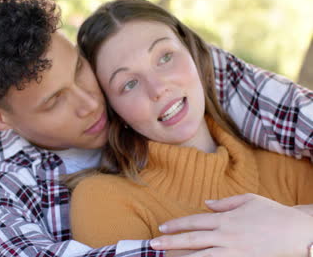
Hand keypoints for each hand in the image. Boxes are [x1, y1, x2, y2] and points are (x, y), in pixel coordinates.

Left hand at [150, 193, 312, 256]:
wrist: (297, 232)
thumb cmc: (274, 213)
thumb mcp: (248, 200)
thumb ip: (224, 202)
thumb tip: (206, 204)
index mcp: (225, 218)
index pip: (194, 222)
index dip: (176, 225)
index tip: (162, 228)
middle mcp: (225, 235)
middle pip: (192, 239)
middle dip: (170, 242)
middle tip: (153, 245)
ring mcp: (233, 251)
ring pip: (201, 256)